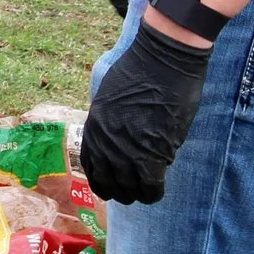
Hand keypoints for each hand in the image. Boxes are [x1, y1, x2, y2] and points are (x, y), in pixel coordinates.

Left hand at [80, 23, 212, 203]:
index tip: (114, 183)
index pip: (91, 167)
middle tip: (134, 190)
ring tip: (148, 190)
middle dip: (121, 191)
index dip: (103, 179)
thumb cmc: (142, 70)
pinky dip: (154, 192)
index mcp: (93, 127)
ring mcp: (126, 149)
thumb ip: (111, 123)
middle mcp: (105, 142)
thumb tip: (120, 143)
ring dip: (138, 193)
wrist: (163, 60)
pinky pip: (149, 187)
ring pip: (128, 189)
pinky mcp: (151, 152)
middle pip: (108, 184)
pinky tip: (158, 188)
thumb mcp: (111, 98)